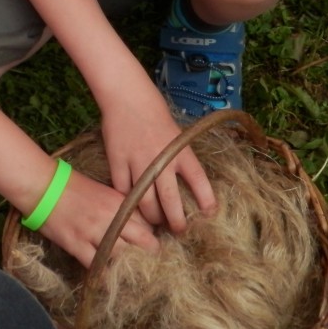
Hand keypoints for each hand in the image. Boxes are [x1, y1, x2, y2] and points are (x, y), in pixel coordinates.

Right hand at [39, 171, 158, 268]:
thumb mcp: (104, 192)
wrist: (43, 185)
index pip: (148, 224)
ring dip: (127, 266)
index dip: (151, 238)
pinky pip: (96, 265)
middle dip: (150, 255)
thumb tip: (135, 226)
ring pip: (122, 256)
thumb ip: (120, 208)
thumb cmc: (72, 186)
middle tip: (149, 266)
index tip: (152, 248)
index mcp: (120, 202)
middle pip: (144, 242)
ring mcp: (94, 231)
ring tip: (128, 274)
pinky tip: (106, 278)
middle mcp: (112, 217)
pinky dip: (103, 274)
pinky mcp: (77, 244)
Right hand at [100, 79, 216, 232]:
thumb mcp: (177, 136)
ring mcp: (138, 162)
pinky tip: (130, 207)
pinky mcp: (118, 162)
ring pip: (145, 203)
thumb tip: (185, 187)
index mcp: (181, 152)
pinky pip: (122, 191)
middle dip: (176, 222)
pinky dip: (127, 202)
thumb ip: (180, 160)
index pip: (199, 182)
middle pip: (171, 202)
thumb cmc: (156, 115)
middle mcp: (161, 160)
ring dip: (152, 218)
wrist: (128, 98)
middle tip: (178, 230)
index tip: (209, 216)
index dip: (207, 202)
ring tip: (155, 223)